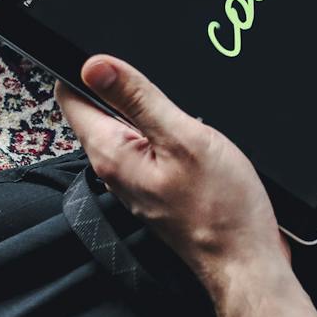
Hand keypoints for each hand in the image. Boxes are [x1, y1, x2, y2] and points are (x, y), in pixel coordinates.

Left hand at [55, 56, 287, 286]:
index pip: (71, 97)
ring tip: (181, 115)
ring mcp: (134, 181)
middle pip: (100, 109)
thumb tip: (95, 65)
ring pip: (128, 127)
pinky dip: (166, 133)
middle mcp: (114, 169)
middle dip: (124, 89)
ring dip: (150, 112)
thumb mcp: (184, 137)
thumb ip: (138, 98)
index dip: (88, 69)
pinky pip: (149, 147)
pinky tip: (191, 137)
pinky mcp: (155, 188)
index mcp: (110, 153)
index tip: (115, 57)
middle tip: (162, 89)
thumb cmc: (221, 209)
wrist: (244, 259)